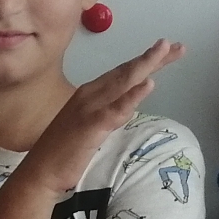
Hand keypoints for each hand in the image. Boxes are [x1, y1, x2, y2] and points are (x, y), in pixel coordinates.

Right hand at [19, 40, 185, 196]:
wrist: (40, 171)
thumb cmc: (65, 151)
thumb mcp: (93, 127)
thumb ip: (110, 113)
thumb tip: (128, 107)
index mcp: (91, 93)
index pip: (124, 73)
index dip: (147, 61)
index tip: (170, 51)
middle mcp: (91, 94)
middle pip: (127, 72)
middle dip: (153, 58)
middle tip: (178, 46)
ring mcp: (90, 108)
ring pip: (123, 82)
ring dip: (145, 65)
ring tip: (165, 50)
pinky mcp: (91, 125)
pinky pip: (115, 109)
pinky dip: (132, 95)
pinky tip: (149, 84)